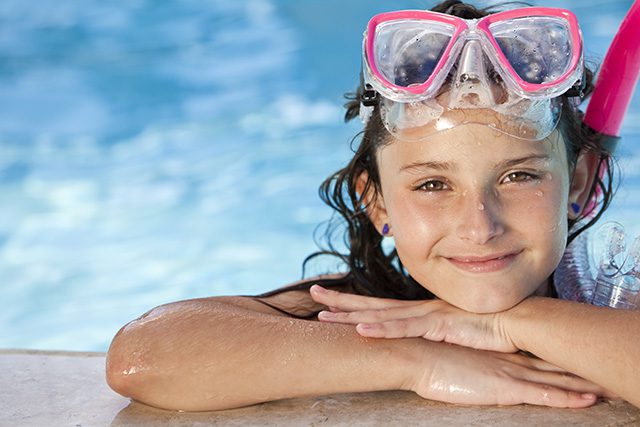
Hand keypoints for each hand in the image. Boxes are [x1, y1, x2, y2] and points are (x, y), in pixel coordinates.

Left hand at [310, 285, 516, 352]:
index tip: (331, 300)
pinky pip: (404, 329)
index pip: (380, 307)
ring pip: (380, 316)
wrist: (518, 321)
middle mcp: (418, 310)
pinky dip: (382, 329)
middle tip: (312, 293)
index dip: (354, 303)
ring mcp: (426, 315)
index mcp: (420, 312)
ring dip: (350, 317)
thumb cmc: (490, 328)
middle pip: (371, 305)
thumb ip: (439, 335)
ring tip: (322, 317)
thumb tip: (427, 343)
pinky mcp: (437, 324)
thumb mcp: (456, 332)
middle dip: (340, 301)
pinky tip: (361, 330)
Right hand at [411, 342, 604, 407]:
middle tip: (606, 365)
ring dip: (584, 383)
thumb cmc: (426, 352)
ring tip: (610, 386)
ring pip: (557, 378)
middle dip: (581, 366)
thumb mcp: (449, 350)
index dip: (560, 352)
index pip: (536, 351)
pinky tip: (588, 400)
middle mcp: (509, 358)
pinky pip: (544, 395)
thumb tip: (464, 353)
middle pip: (554, 362)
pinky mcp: (505, 387)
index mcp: (498, 349)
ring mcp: (509, 371)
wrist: (416, 353)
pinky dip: (567, 397)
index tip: (578, 351)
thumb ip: (464, 351)